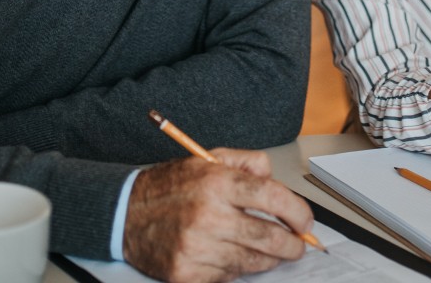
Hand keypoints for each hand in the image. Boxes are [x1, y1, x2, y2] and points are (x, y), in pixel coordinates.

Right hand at [121, 148, 313, 282]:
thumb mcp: (207, 159)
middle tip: (298, 245)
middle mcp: (208, 216)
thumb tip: (275, 179)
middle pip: (269, 238)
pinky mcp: (187, 274)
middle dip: (292, 245)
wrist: (124, 215)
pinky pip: (228, 278)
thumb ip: (246, 162)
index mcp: (216, 182)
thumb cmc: (170, 187)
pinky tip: (231, 257)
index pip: (273, 197)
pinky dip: (236, 270)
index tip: (306, 222)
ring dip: (267, 259)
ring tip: (269, 251)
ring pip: (252, 262)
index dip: (298, 213)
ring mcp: (197, 248)